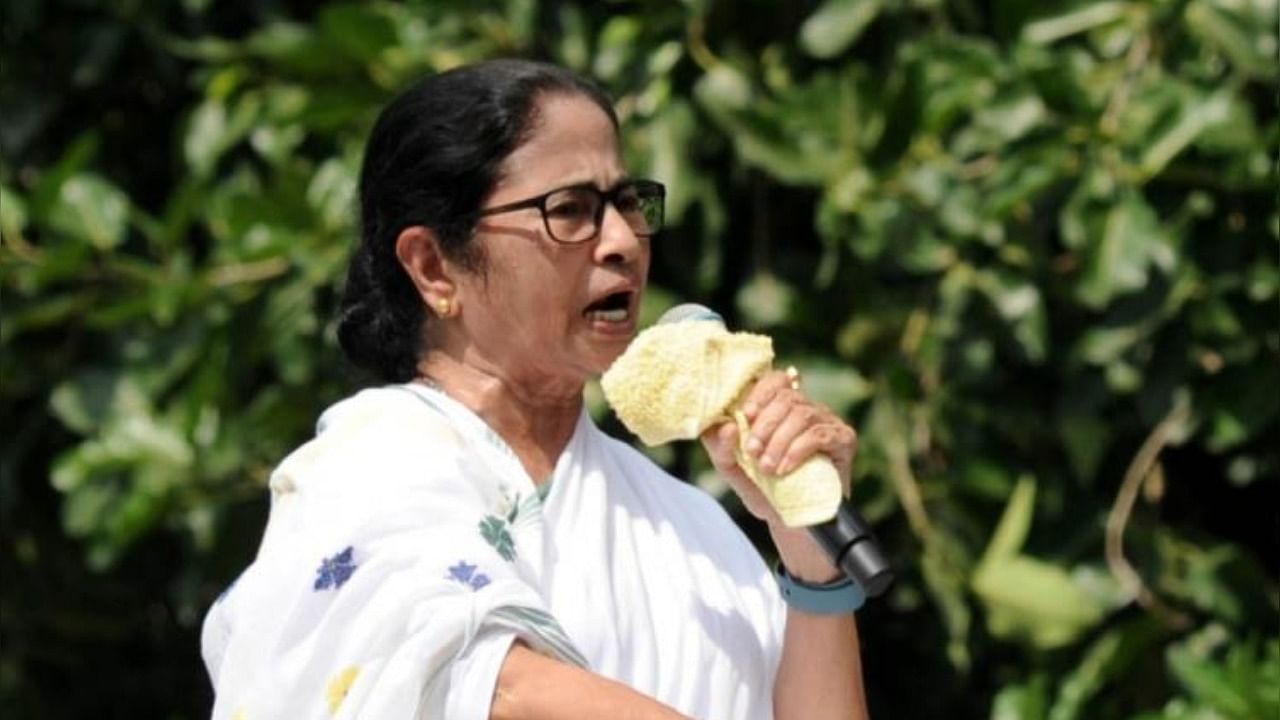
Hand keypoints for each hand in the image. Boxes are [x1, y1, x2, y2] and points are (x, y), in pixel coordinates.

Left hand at [700, 368, 858, 579]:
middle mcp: (807, 409)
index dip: (760, 392)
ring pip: (803, 414)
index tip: (745, 415)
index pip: (775, 380)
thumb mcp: (733, 470)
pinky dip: (797, 450)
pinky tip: (785, 468)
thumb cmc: (764, 490)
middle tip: (752, 452)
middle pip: (787, 397)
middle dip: (765, 424)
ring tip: (767, 467)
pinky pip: (820, 434)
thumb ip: (720, 448)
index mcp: (781, 408)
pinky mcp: (844, 439)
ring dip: (779, 440)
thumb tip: (724, 425)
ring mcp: (828, 422)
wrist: (794, 523)